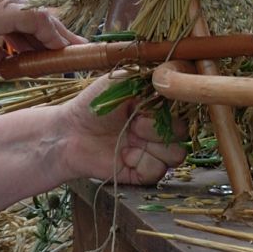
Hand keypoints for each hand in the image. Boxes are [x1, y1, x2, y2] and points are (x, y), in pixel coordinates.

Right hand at [0, 0, 78, 71]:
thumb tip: (7, 66)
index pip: (16, 15)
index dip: (33, 34)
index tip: (46, 49)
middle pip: (32, 14)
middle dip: (54, 33)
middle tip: (74, 47)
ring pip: (40, 16)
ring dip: (59, 36)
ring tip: (77, 52)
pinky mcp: (3, 9)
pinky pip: (38, 22)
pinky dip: (52, 36)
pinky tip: (63, 50)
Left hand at [54, 75, 186, 185]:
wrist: (69, 133)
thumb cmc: (93, 105)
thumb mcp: (121, 83)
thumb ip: (149, 79)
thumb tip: (174, 78)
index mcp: (155, 109)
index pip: (181, 110)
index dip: (167, 110)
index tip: (145, 106)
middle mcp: (156, 131)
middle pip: (182, 134)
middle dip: (158, 129)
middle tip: (134, 124)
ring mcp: (150, 152)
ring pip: (176, 155)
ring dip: (153, 148)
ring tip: (129, 142)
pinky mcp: (141, 173)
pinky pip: (158, 172)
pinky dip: (142, 164)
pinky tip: (124, 156)